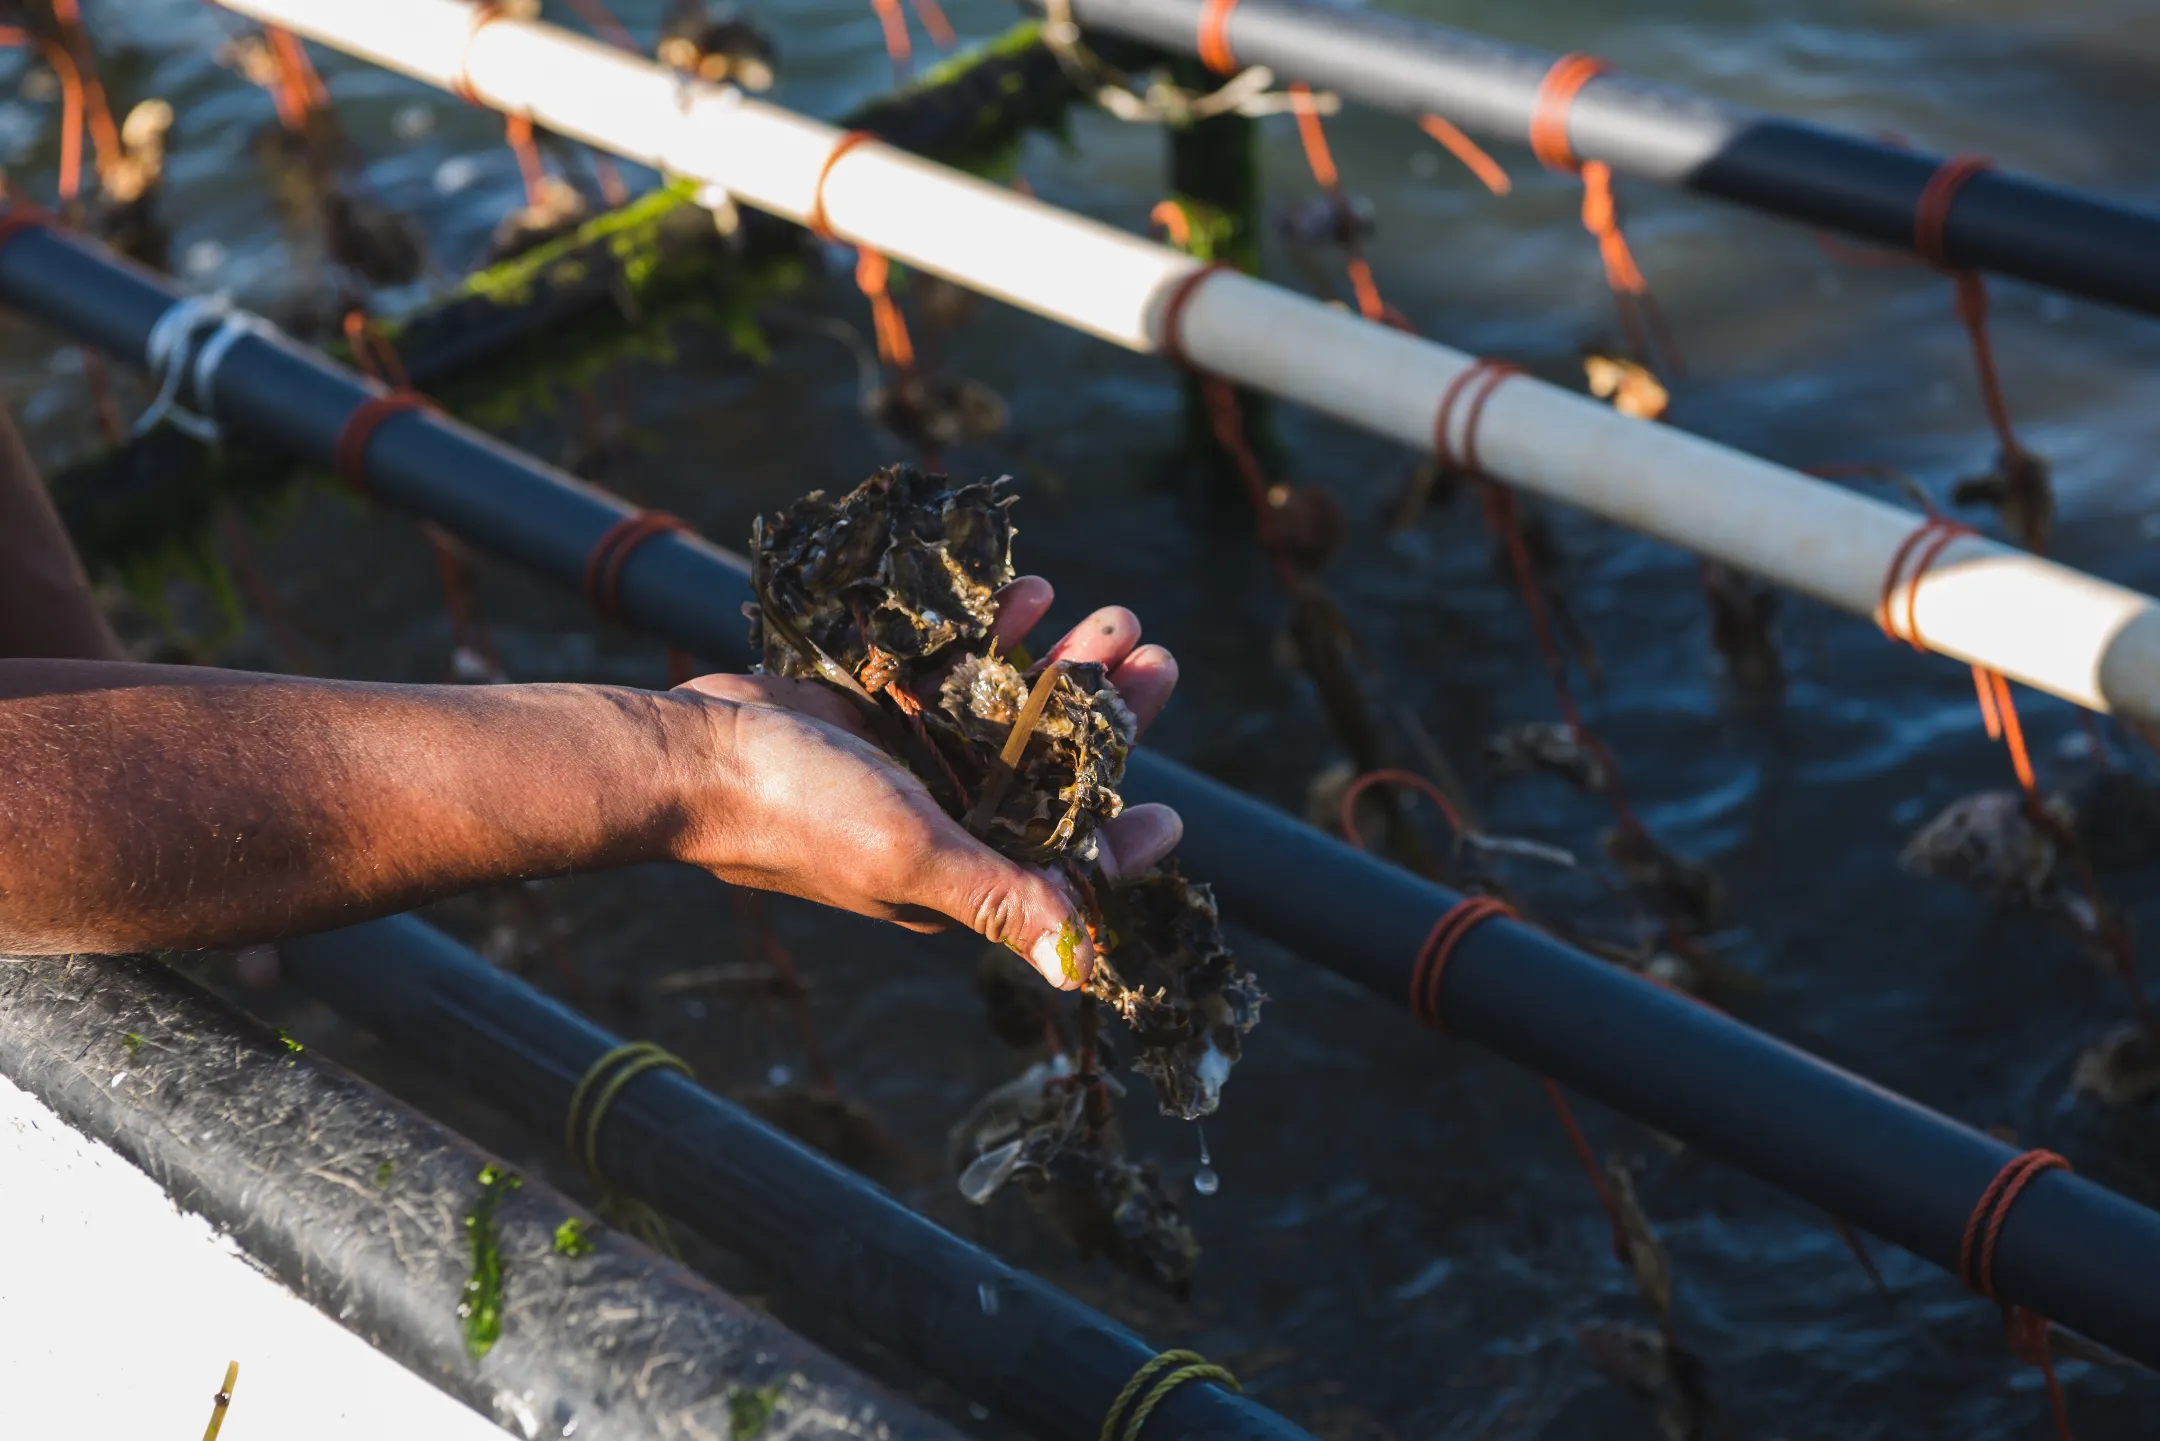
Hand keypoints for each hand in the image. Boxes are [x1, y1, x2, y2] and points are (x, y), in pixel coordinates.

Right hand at [675, 577, 1179, 988]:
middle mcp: (946, 825)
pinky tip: (1029, 595)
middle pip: (1051, 771)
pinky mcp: (881, 712)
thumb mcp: (912, 855)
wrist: (690, 753)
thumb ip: (1002, 896)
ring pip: (1011, 712)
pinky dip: (993, 638)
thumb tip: (1087, 966)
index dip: (1119, 840)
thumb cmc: (797, 813)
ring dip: (1060, 664)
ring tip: (1109, 613)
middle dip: (1108, 715)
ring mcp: (913, 765)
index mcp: (960, 878)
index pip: (1061, 867)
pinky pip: (957, 673)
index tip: (1171, 810)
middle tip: (1154, 653)